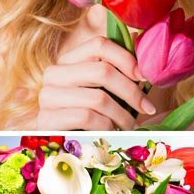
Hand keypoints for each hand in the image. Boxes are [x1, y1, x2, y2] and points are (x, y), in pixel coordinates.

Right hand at [36, 36, 156, 128]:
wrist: (62, 148)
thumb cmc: (90, 119)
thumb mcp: (104, 92)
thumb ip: (117, 72)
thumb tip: (141, 47)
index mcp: (68, 61)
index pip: (99, 45)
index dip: (126, 58)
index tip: (144, 77)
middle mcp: (54, 74)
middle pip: (102, 71)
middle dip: (131, 91)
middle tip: (147, 108)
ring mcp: (48, 96)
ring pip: (98, 98)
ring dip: (122, 115)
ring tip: (131, 126)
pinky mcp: (47, 120)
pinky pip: (87, 117)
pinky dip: (106, 126)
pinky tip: (112, 133)